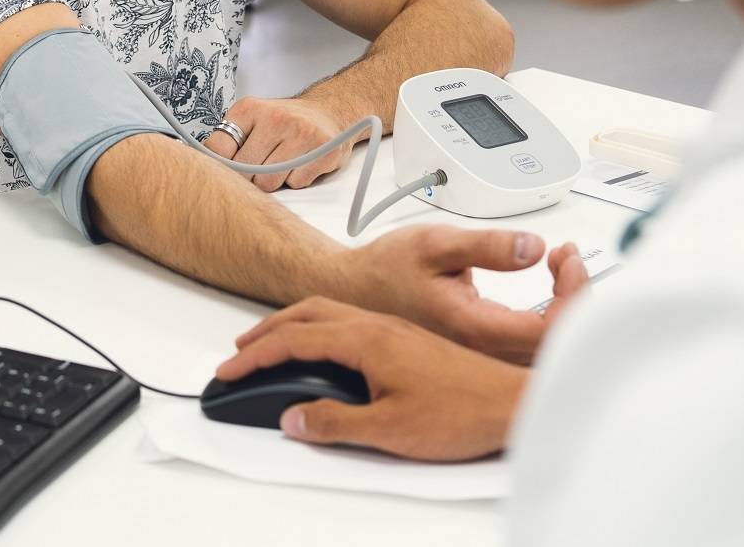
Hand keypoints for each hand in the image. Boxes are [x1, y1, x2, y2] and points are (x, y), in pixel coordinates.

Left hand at [202, 96, 358, 191]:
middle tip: (260, 166)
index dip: (220, 166)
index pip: (218, 149)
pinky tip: (300, 164)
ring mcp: (300, 133)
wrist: (329, 111)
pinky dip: (296, 180)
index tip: (225, 170)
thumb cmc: (283, 122)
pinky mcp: (323, 151)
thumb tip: (199, 170)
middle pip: (244, 171)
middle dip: (249, 176)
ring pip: (269, 182)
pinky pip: (296, 183)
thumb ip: (227, 141)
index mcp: (248, 109)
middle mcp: (275, 118)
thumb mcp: (251, 119)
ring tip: (280, 164)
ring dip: (273, 181)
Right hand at [216, 298, 525, 460]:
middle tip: (239, 352)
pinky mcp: (410, 339)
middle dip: (267, 332)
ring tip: (274, 344)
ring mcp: (396, 328)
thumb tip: (295, 420)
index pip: (295, 341)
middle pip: (306, 315)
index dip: (256, 357)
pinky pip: (350, 321)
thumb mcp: (390, 429)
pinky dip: (322, 329)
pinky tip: (330, 348)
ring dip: (294, 326)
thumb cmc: (463, 412)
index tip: (228, 371)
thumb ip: (336, 423)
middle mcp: (379, 324)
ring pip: (330, 314)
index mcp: (367, 338)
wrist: (514, 402)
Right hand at [341, 224, 585, 363]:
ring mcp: (482, 353)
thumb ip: (487, 247)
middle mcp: (482, 349)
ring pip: (546, 346)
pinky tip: (544, 281)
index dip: (573, 295)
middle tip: (567, 258)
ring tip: (559, 264)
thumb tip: (534, 249)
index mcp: (474, 328)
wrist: (351, 292)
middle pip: (557, 343)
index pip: (550, 331)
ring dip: (566, 304)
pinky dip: (550, 312)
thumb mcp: (435, 244)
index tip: (565, 257)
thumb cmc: (385, 270)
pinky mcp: (482, 347)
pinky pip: (530, 341)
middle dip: (577, 296)